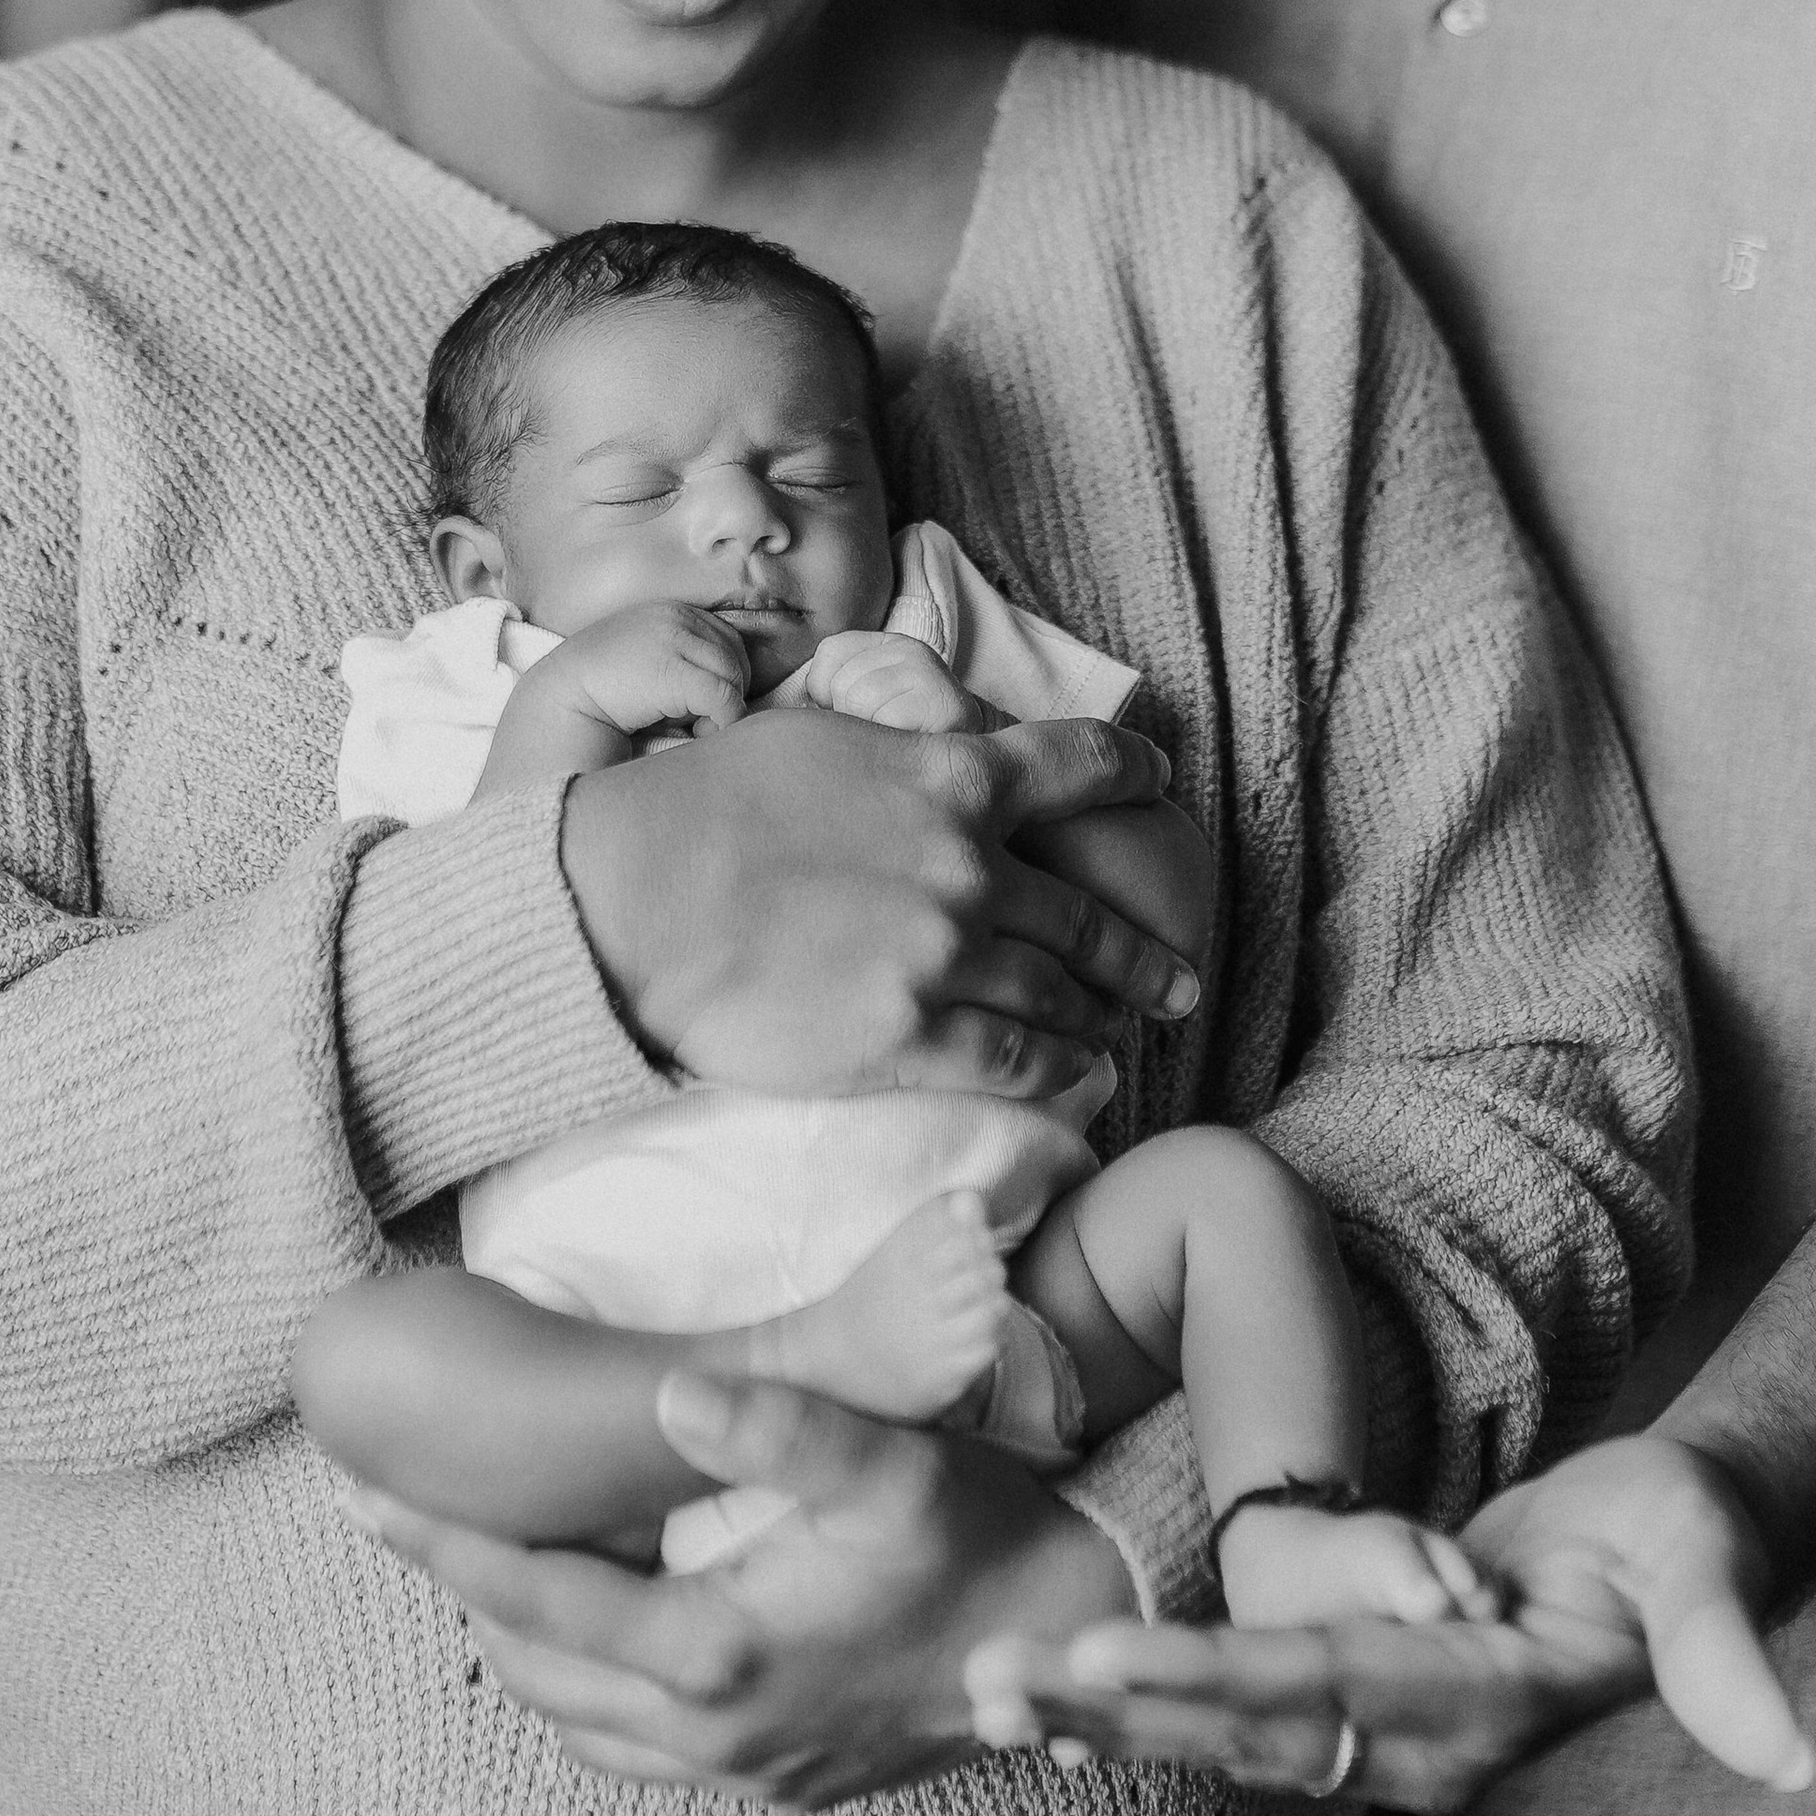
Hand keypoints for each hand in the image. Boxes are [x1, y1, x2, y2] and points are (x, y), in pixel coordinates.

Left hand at [351, 1369, 1135, 1809]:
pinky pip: (636, 1747)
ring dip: (515, 1647)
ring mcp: (743, 1767)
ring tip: (470, 1568)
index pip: (534, 1599)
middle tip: (382, 1515)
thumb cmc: (978, 1531)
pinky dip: (584, 1691)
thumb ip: (777, 1421)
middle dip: (454, 1588)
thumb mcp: (887, 1458)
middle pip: (533, 1668)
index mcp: (715, 1650)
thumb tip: (666, 1392)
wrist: (1072, 1641)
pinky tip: (589, 1640)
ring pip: (577, 1721)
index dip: (441, 1541)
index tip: (361, 1488)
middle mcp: (710, 1731)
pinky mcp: (780, 1777)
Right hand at [491, 603, 751, 763]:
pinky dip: (723, 721)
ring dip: (724, 710)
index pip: (730, 640)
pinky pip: (725, 698)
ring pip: (735, 678)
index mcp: (675, 612)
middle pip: (739, 657)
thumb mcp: (652, 662)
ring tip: (694, 729)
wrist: (558, 702)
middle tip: (701, 721)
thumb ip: (688, 661)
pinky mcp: (673, 670)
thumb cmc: (606, 694)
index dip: (727, 676)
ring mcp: (675, 639)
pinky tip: (697, 733)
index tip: (703, 705)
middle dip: (730, 692)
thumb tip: (738, 691)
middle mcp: (679, 617)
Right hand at [560, 707, 1199, 1102]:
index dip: (1130, 773)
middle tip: (1180, 974)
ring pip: (1060, 992)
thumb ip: (896, 746)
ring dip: (1102, 1014)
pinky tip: (1082, 1081)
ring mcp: (946, 955)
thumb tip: (928, 743)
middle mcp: (969, 864)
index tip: (1161, 784)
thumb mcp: (818, 734)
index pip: (1076, 764)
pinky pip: (1017, 1061)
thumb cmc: (704, 805)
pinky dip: (1062, 1072)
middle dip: (1143, 949)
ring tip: (1124, 1032)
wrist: (636, 897)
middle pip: (1084, 911)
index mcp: (950, 776)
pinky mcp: (912, 1036)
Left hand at [796, 629, 990, 733]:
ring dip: (865, 734)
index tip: (848, 713)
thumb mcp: (864, 699)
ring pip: (857, 699)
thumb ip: (829, 691)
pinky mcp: (944, 705)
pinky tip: (905, 747)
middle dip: (845, 719)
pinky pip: (885, 721)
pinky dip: (887, 744)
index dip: (824, 692)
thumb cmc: (899, 737)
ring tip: (891, 742)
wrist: (966, 764)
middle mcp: (911, 650)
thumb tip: (787, 708)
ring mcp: (929, 674)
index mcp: (888, 644)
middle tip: (875, 734)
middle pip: (841, 681)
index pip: (829, 653)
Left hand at [964, 1435, 1813, 1811]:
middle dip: (1113, 1710)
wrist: (1673, 1557)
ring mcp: (1380, 1726)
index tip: (1106, 1662)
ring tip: (982, 1692)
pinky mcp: (1352, 1696)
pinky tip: (1043, 1693)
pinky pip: (1228, 1712)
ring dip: (1099, 1715)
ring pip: (1216, 1730)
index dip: (1213, 1683)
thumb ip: (1727, 1658)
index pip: (1322, 1696)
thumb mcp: (1709, 1579)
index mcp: (1474, 1707)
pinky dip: (1133, 1703)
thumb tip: (1790, 1750)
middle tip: (992, 1684)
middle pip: (1241, 1728)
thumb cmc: (1686, 1548)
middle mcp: (1411, 1737)